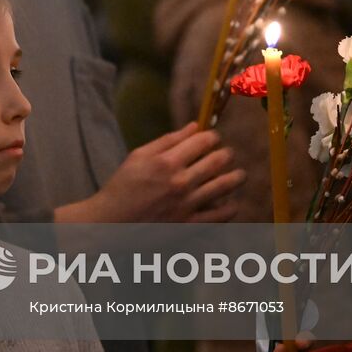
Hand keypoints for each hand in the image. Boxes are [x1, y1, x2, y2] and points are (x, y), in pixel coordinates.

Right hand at [58, 123, 244, 222]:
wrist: (111, 222)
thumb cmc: (123, 186)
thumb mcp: (138, 156)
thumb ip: (168, 140)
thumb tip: (194, 126)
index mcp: (167, 161)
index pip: (203, 141)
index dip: (212, 137)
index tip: (213, 138)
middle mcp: (180, 181)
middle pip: (218, 160)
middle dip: (226, 154)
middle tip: (227, 154)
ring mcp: (188, 204)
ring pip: (225, 185)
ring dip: (237, 177)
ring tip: (239, 175)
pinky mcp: (190, 225)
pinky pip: (221, 215)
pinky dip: (231, 206)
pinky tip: (230, 201)